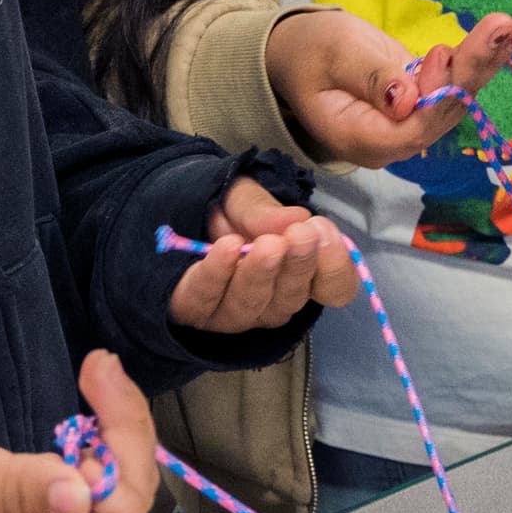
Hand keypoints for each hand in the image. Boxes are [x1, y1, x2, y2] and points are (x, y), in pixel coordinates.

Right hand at [0, 351, 152, 512]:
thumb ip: (8, 488)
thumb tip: (81, 495)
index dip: (121, 506)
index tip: (86, 452)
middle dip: (128, 444)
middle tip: (100, 374)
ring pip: (122, 485)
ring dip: (122, 424)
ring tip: (98, 369)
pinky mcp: (49, 493)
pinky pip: (101, 467)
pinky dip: (107, 424)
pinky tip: (92, 384)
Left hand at [164, 176, 358, 331]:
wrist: (177, 215)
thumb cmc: (227, 213)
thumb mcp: (248, 199)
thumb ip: (267, 212)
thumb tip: (297, 220)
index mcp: (300, 277)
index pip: (333, 288)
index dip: (334, 267)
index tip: (325, 234)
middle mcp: (271, 303)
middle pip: (291, 299)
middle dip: (298, 266)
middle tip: (301, 235)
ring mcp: (232, 314)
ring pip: (251, 305)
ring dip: (260, 274)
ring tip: (267, 244)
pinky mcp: (193, 310)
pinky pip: (206, 299)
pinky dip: (217, 274)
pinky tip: (228, 248)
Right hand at [265, 8, 511, 167]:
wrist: (299, 54)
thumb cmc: (308, 52)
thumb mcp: (332, 54)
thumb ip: (370, 77)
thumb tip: (407, 100)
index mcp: (362, 139)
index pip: (414, 128)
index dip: (437, 95)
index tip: (442, 52)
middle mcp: (393, 140)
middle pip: (444, 111)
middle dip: (477, 67)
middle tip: (507, 27)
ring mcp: (410, 124)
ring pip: (456, 97)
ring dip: (488, 59)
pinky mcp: (422, 102)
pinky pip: (455, 84)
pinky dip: (481, 57)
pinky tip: (510, 33)